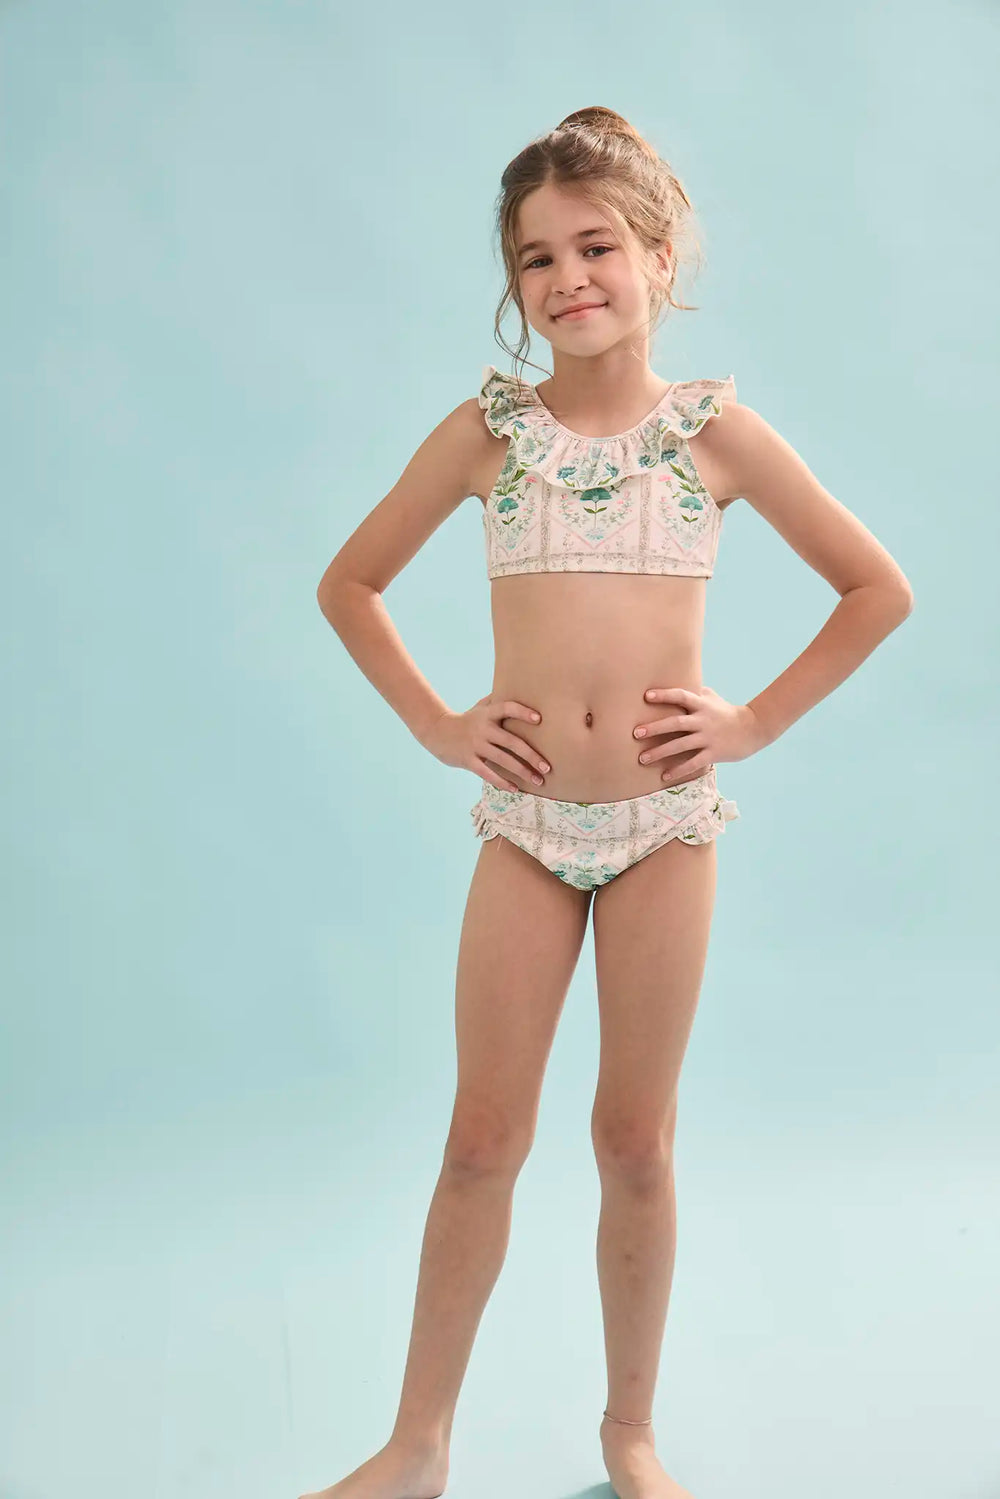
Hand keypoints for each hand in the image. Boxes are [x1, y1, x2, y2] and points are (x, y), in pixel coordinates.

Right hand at [421, 695, 550, 791]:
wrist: (437, 731)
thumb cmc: (466, 720)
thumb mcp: (480, 707)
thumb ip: (498, 701)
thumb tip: (521, 689)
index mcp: (488, 714)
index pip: (507, 708)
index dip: (522, 712)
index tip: (539, 720)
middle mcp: (483, 729)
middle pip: (511, 742)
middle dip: (531, 756)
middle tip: (547, 767)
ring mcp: (475, 745)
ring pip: (503, 760)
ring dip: (522, 772)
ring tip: (538, 781)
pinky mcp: (468, 760)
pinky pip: (488, 774)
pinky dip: (502, 783)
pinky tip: (515, 789)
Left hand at [633, 685, 766, 782]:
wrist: (753, 728)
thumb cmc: (728, 712)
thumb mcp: (713, 698)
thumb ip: (695, 692)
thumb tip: (677, 681)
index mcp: (702, 705)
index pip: (681, 696)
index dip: (664, 695)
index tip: (646, 696)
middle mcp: (703, 720)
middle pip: (676, 723)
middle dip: (655, 728)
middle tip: (636, 733)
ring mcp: (708, 738)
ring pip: (681, 745)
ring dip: (660, 752)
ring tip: (642, 758)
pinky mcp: (714, 753)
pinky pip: (693, 763)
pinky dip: (678, 770)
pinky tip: (664, 776)